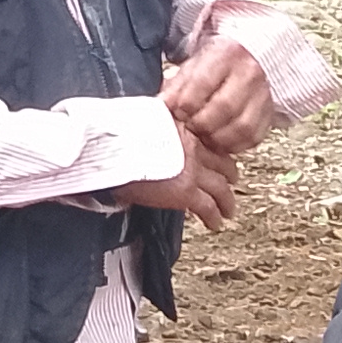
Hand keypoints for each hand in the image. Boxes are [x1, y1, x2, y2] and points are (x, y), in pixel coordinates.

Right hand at [107, 124, 240, 230]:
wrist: (111, 146)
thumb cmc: (117, 132)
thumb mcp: (142, 118)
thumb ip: (155, 127)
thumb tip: (149, 134)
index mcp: (182, 126)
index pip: (210, 139)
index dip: (215, 151)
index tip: (216, 157)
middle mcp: (193, 147)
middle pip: (223, 163)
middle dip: (228, 175)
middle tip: (230, 182)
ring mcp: (192, 170)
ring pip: (221, 188)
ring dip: (227, 201)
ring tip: (227, 210)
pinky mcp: (186, 192)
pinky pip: (208, 208)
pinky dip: (214, 217)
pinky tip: (214, 223)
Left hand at [162, 36, 278, 156]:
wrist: (252, 58)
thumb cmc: (217, 64)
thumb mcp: (194, 65)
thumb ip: (177, 86)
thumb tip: (161, 106)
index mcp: (227, 54)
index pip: (203, 83)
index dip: (185, 104)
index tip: (176, 113)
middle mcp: (249, 73)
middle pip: (224, 107)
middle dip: (200, 123)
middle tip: (189, 127)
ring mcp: (263, 95)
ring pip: (241, 126)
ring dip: (216, 138)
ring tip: (203, 136)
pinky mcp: (269, 114)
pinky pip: (252, 138)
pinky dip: (233, 145)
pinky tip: (219, 141)